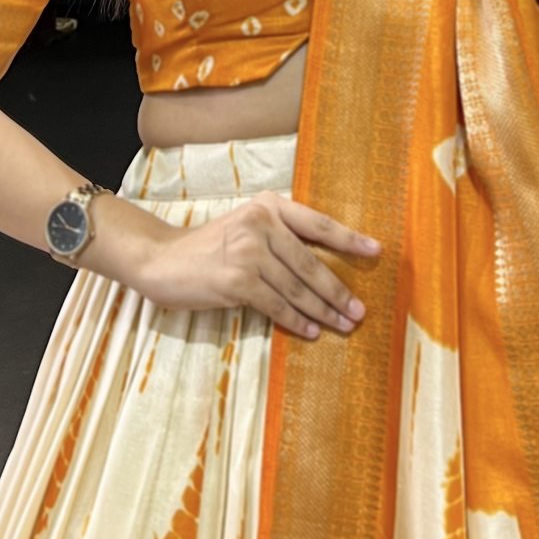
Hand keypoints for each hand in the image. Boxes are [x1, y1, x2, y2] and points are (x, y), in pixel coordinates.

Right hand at [132, 189, 379, 339]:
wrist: (162, 259)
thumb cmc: (209, 248)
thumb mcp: (246, 229)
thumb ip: (280, 238)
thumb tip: (324, 268)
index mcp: (268, 206)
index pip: (317, 224)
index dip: (349, 239)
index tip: (377, 252)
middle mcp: (260, 223)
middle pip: (311, 263)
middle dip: (338, 290)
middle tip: (359, 310)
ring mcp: (247, 252)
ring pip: (296, 288)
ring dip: (322, 311)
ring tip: (343, 325)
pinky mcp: (235, 280)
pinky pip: (276, 305)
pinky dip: (296, 320)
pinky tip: (310, 331)